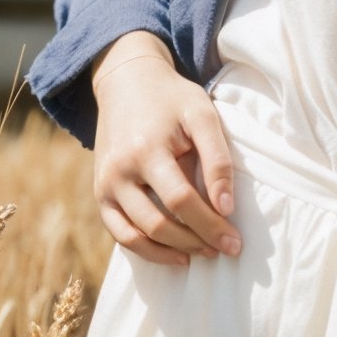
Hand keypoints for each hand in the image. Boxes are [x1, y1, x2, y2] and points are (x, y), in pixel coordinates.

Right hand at [93, 53, 242, 267]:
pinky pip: (120, 235)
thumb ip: (217, 158)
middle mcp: (120, 171)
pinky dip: (146, 250)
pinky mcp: (100, 194)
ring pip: (137, 237)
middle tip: (224, 249)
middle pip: (159, 223)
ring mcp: (105, 185)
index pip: (181, 200)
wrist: (128, 82)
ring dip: (172, 252)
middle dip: (195, 242)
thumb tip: (226, 207)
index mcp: (147, 149)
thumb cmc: (172, 99)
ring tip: (202, 253)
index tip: (235, 242)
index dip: (210, 225)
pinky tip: (174, 254)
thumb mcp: (202, 114)